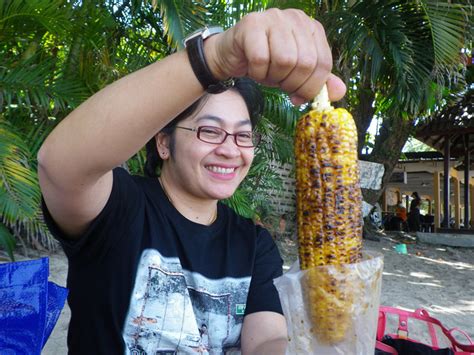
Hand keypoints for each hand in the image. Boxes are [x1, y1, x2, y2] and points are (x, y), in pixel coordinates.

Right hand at [206, 8, 345, 104]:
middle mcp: (296, 18)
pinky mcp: (251, 24)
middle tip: (280, 85)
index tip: (298, 97)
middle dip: (292, 84)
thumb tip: (340, 92)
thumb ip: (318, 81)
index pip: (324, 63)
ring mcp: (273, 18)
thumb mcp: (296, 75)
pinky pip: (260, 59)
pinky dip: (257, 72)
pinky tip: (254, 69)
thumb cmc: (267, 63)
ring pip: (284, 60)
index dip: (312, 87)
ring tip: (267, 74)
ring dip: (274, 77)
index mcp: (312, 28)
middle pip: (305, 63)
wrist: (232, 55)